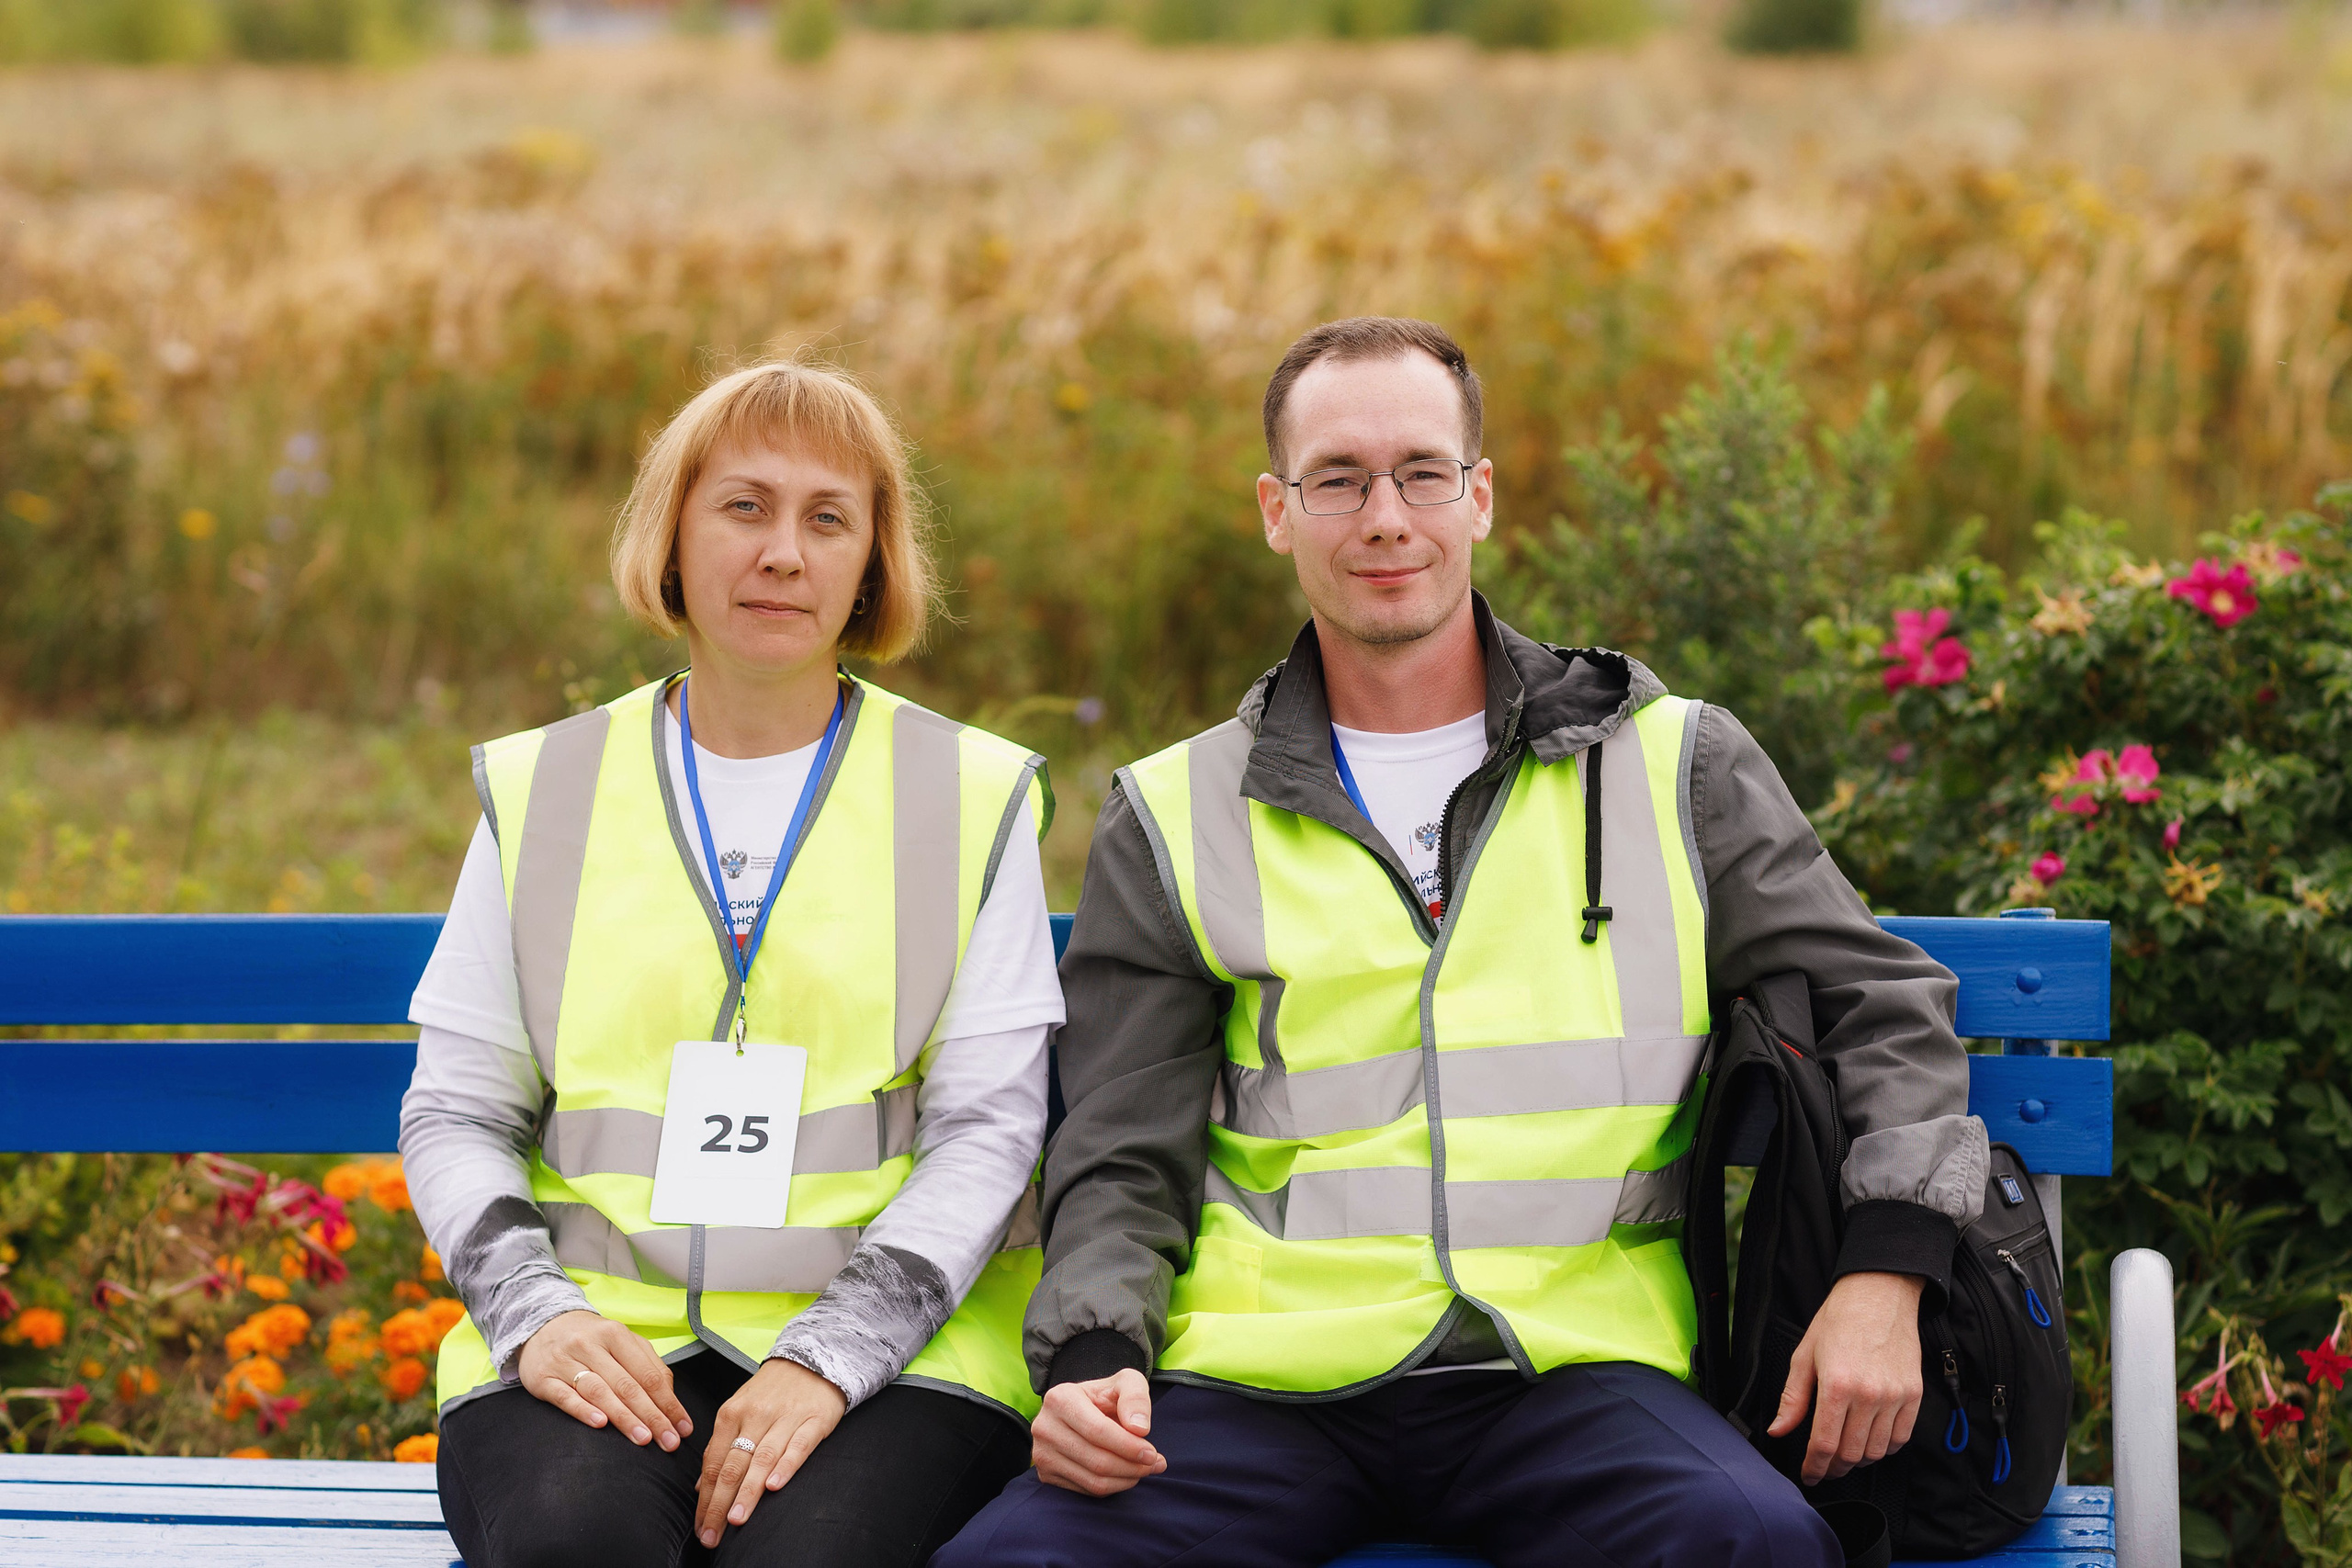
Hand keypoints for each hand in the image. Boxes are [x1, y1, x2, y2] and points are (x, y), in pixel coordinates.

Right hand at [518, 1310, 691, 1451]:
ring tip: (643, 1438)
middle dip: (652, 1416)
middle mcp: (590, 1345)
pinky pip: (565, 1397)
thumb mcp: (622, 1341)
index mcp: (615, 1334)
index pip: (648, 1374)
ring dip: (623, 1417)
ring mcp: (564, 1362)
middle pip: (627, 1385)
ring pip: (599, 1392)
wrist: (542, 1325)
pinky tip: (601, 1424)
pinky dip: (583, 1410)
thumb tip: (670, 1397)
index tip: (683, 1426)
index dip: (668, 1402)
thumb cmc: (592, 1339)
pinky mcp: (543, 1379)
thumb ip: (648, 1365)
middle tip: (669, 1441)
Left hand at [694, 1358, 846, 1548]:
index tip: (700, 1526)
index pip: (714, 1462)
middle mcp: (755, 1415)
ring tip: (736, 1519)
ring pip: (762, 1459)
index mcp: (731, 1413)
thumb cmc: (772, 1391)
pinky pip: (798, 1446)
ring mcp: (785, 1417)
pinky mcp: (814, 1420)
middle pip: (733, 1465)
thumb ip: (721, 1446)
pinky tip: (774, 1486)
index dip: (706, 1498)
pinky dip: (785, 1466)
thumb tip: (702, 1485)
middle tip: (712, 1535)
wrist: (812, 1358)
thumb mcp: (739, 1409)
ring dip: (747, 1492)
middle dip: (719, 1504)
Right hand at [1032, 1369, 1164, 1495]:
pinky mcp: (1046, 1475)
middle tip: (1154, 1464)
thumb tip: (1139, 1429)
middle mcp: (1044, 1427)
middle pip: (1097, 1460)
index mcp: (1060, 1399)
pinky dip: (1113, 1487)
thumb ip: (1136, 1397)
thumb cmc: (1106, 1396)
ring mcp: (1042, 1454)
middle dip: (1132, 1466)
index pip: (1098, 1431)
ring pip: (1093, 1480)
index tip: (1151, 1453)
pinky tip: (1125, 1474)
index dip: (1129, 1446)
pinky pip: (1087, 1491)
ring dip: (1126, 1479)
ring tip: (1144, 1469)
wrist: (1081, 1410)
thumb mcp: (1125, 1382)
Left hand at [1767, 1271, 1926, 1484]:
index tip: (1808, 1474)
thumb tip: (1778, 1430)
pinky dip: (1885, 1449)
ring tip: (1845, 1457)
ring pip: (1876, 1451)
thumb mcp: (1805, 1355)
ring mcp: (1895, 1396)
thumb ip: (1793, 1398)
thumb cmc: (1838, 1320)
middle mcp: (1869, 1395)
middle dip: (1834, 1468)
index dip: (1814, 1466)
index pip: (1824, 1444)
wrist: (1879, 1294)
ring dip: (1859, 1461)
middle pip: (1851, 1454)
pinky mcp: (1914, 1394)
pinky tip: (1870, 1443)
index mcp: (1836, 1385)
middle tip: (1823, 1469)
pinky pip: (1901, 1438)